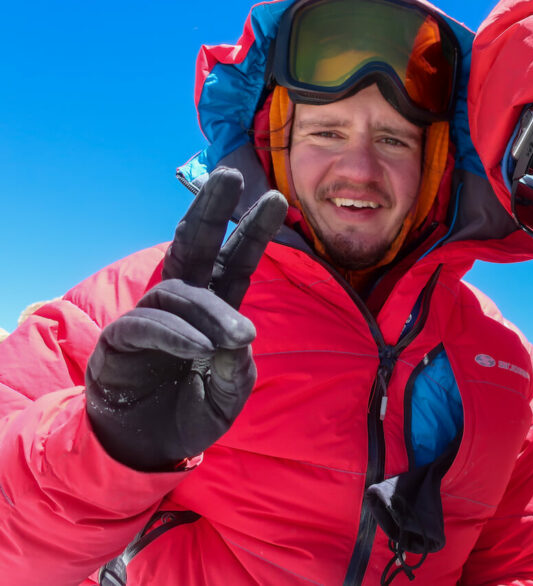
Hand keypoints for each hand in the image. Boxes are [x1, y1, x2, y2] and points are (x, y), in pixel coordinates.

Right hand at [85, 168, 287, 470]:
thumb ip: (237, 369)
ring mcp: (148, 318)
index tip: (277, 199)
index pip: (234, 263)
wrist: (146, 449)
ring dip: (211, 312)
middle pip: (194, 246)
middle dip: (212, 209)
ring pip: (179, 293)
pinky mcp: (119, 341)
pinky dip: (175, 334)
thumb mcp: (228, 395)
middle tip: (232, 176)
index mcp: (213, 312)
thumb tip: (237, 338)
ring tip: (237, 336)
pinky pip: (145, 326)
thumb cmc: (191, 412)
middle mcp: (180, 305)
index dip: (253, 232)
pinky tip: (198, 348)